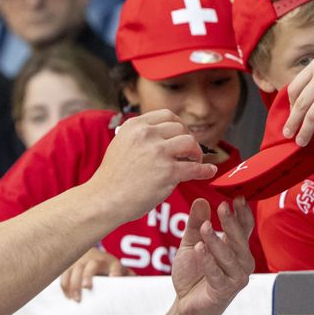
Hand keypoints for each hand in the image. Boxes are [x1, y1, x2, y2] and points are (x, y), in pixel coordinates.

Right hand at [59, 247, 132, 301]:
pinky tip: (66, 296)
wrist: (90, 254)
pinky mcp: (69, 265)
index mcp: (111, 262)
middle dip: (88, 275)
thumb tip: (144, 288)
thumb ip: (129, 279)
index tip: (114, 278)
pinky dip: (64, 284)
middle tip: (87, 287)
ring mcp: (80, 261)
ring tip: (74, 299)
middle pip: (91, 265)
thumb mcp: (120, 271)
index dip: (115, 271)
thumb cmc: (109, 269)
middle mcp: (95, 259)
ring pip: (75, 269)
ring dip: (73, 283)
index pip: (115, 265)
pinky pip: (64, 273)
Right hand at [87, 110, 216, 222]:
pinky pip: (195, 168)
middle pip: (181, 129)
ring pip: (190, 143)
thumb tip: (164, 136)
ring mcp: (158, 153)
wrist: (105, 199)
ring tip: (196, 161)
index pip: (167, 116)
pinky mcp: (168, 172)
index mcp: (135, 126)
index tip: (182, 134)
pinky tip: (209, 172)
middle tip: (190, 151)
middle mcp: (147, 135)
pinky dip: (205, 170)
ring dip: (197, 153)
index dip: (179, 125)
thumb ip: (140, 136)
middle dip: (188, 140)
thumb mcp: (121, 144)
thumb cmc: (113, 177)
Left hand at [171, 198, 254, 314]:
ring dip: (216, 241)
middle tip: (223, 206)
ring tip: (204, 227)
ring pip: (229, 257)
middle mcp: (242, 263)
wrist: (187, 305)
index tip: (237, 196)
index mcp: (237, 249)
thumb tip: (201, 200)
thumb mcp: (191, 243)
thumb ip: (195, 223)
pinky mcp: (224, 291)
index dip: (242, 213)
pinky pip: (217, 274)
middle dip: (231, 223)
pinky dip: (208, 261)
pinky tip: (200, 248)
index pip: (244, 228)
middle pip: (239, 240)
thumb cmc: (193, 274)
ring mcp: (236, 278)